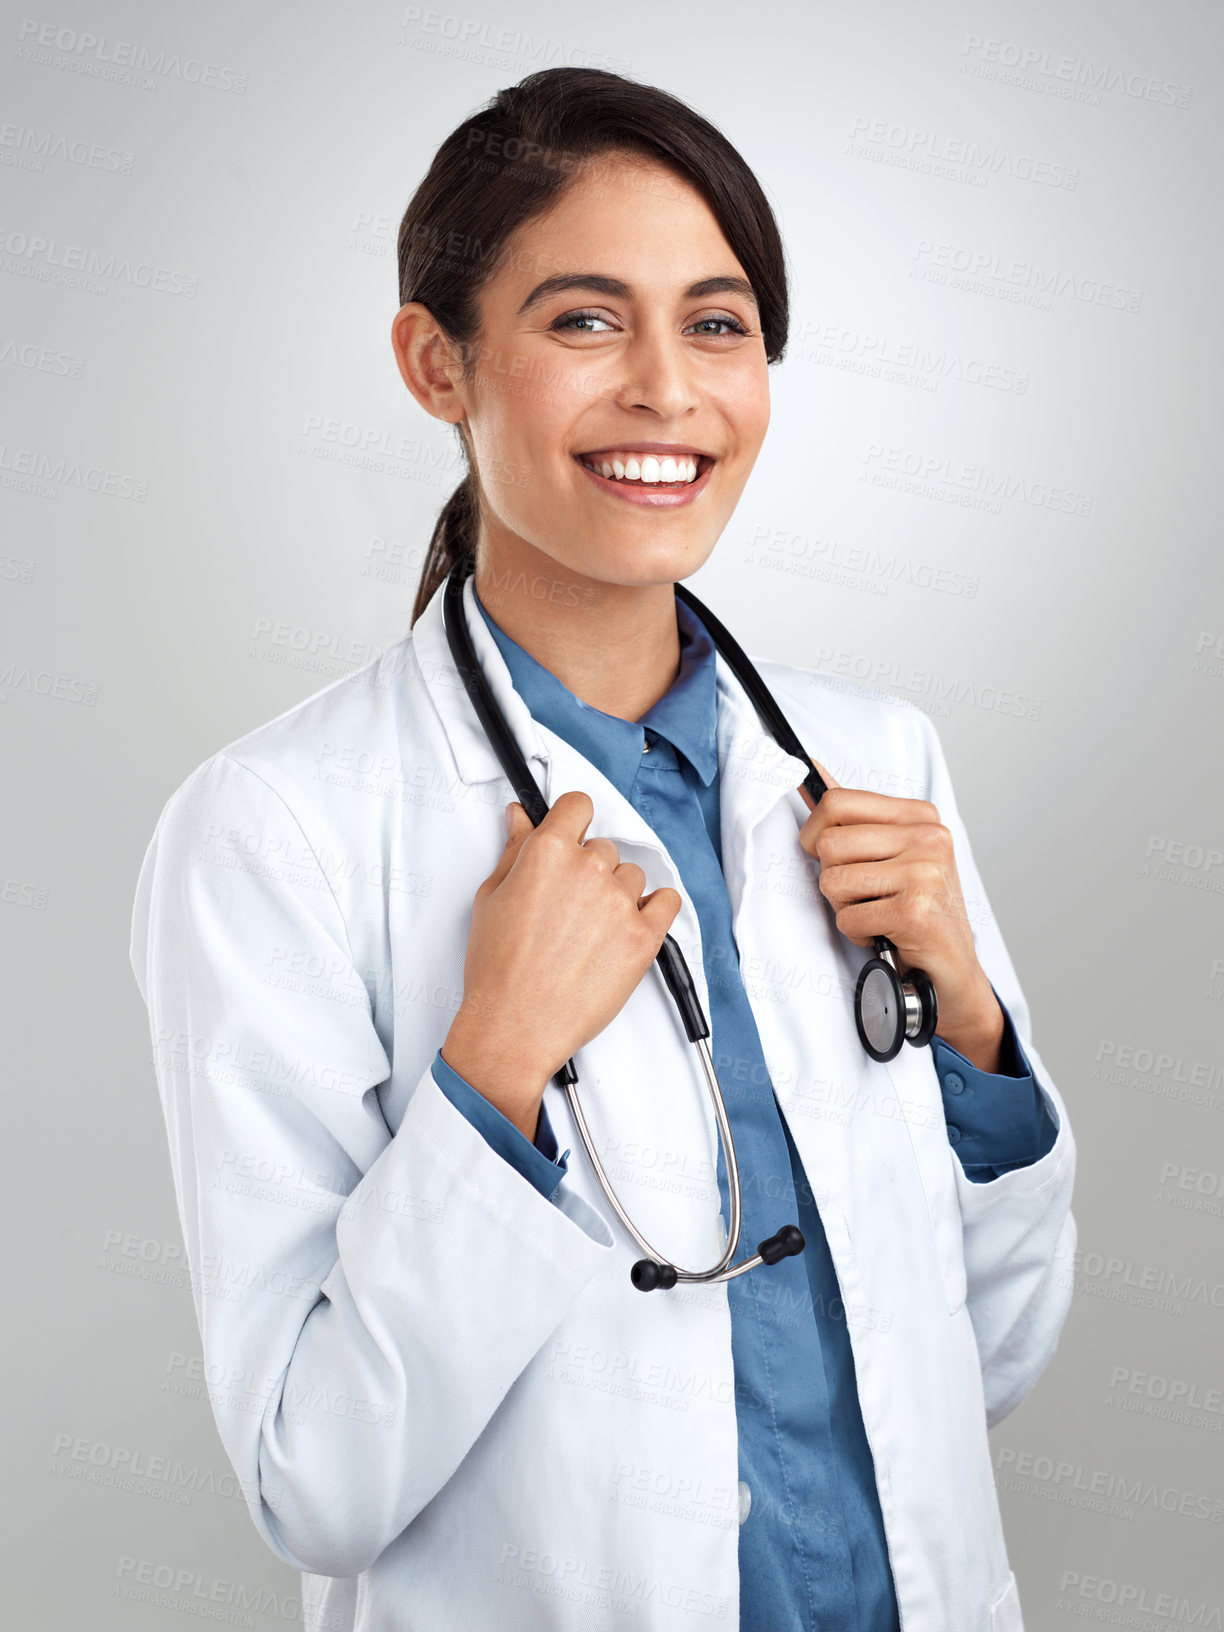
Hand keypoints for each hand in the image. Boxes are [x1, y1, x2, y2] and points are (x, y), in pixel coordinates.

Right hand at [442, 792, 682, 1138]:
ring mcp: (619, 903)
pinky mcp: (644, 936)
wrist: (515, 1026)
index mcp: (548, 853)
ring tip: (589, 931)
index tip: (571, 837)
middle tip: (569, 907)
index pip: (578, 805)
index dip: (573, 822)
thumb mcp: (492, 898)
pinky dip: (653, 910)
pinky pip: (667, 902)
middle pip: (604, 848)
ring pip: (632, 877)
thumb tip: (520, 818)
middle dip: (589, 871)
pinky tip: (628, 926)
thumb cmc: (498, 970)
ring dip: (617, 895)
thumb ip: (514, 849)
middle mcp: (588, 870)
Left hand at [797, 759, 1003, 1070]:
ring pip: (833, 882)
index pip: (837, 801)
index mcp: (920, 816)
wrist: (952, 972)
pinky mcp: (916, 910)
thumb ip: (854, 817)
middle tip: (864, 896)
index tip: (826, 855)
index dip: (814, 832)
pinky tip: (886, 933)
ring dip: (845, 909)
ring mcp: (925, 872)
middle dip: (832, 879)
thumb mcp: (891, 855)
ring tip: (878, 914)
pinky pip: (848, 918)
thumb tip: (813, 774)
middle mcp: (928, 838)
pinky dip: (858, 933)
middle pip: (828, 844)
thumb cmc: (918, 912)